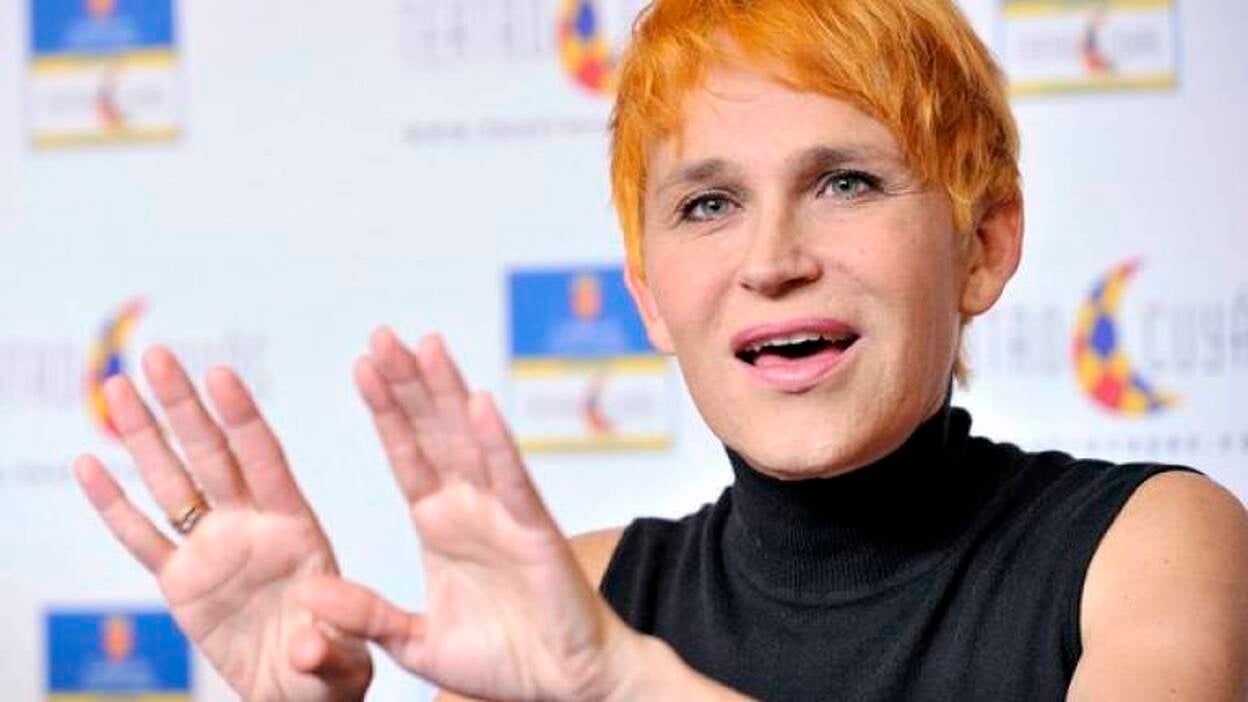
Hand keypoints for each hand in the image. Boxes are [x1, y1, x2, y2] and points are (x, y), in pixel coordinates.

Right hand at [75, 348, 371, 700]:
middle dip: (185, 407)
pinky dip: (114, 506)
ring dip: (144, 437)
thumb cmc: (331, 671)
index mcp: (298, 529)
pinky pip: (142, 539)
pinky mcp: (181, 584)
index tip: (221, 376)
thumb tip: (306, 642)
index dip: (243, 420)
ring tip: (118, 386)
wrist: (297, 692)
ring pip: (172, 483)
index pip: (266, 462)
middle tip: (158, 355)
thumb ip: (328, 648)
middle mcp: (252, 527)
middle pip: (212, 456)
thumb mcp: (341, 663)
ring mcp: (213, 550)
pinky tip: (89, 465)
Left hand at [294, 329, 639, 700]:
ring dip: (447, 392)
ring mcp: (502, 514)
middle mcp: (468, 508)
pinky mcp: (534, 532)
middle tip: (384, 335)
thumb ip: (366, 615)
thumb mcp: (416, 642)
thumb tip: (310, 594)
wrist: (564, 684)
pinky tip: (477, 404)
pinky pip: (512, 481)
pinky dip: (495, 442)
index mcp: (438, 525)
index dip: (385, 411)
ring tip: (425, 345)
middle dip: (408, 383)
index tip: (362, 365)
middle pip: (433, 432)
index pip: (406, 454)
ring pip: (469, 440)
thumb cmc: (502, 660)